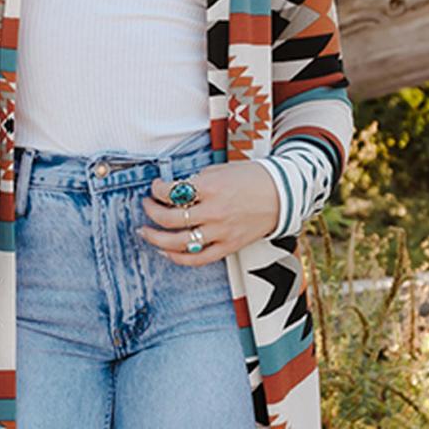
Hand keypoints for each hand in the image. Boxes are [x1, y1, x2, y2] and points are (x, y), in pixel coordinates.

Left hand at [137, 161, 279, 263]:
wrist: (283, 194)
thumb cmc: (253, 178)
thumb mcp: (221, 170)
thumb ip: (197, 181)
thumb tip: (173, 190)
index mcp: (211, 187)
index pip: (171, 192)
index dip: (157, 190)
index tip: (155, 187)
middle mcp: (213, 212)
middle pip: (169, 219)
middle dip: (151, 212)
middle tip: (146, 206)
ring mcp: (221, 232)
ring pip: (179, 242)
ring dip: (156, 238)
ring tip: (145, 232)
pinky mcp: (229, 246)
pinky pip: (198, 258)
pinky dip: (178, 257)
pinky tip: (166, 251)